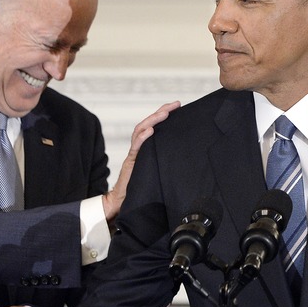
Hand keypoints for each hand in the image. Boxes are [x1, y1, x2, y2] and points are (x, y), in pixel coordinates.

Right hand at [102, 101, 180, 219]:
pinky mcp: (130, 163)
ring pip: (140, 131)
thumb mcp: (156, 170)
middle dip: (161, 112)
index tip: (178, 106)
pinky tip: (150, 130)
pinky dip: (143, 137)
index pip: (153, 125)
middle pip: (147, 124)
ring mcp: (134, 154)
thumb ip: (164, 159)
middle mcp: (138, 147)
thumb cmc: (141, 187)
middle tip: (175, 104)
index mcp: (145, 147)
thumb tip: (184, 153)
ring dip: (153, 120)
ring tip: (164, 113)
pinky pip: (136, 147)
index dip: (164, 114)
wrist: (122, 202)